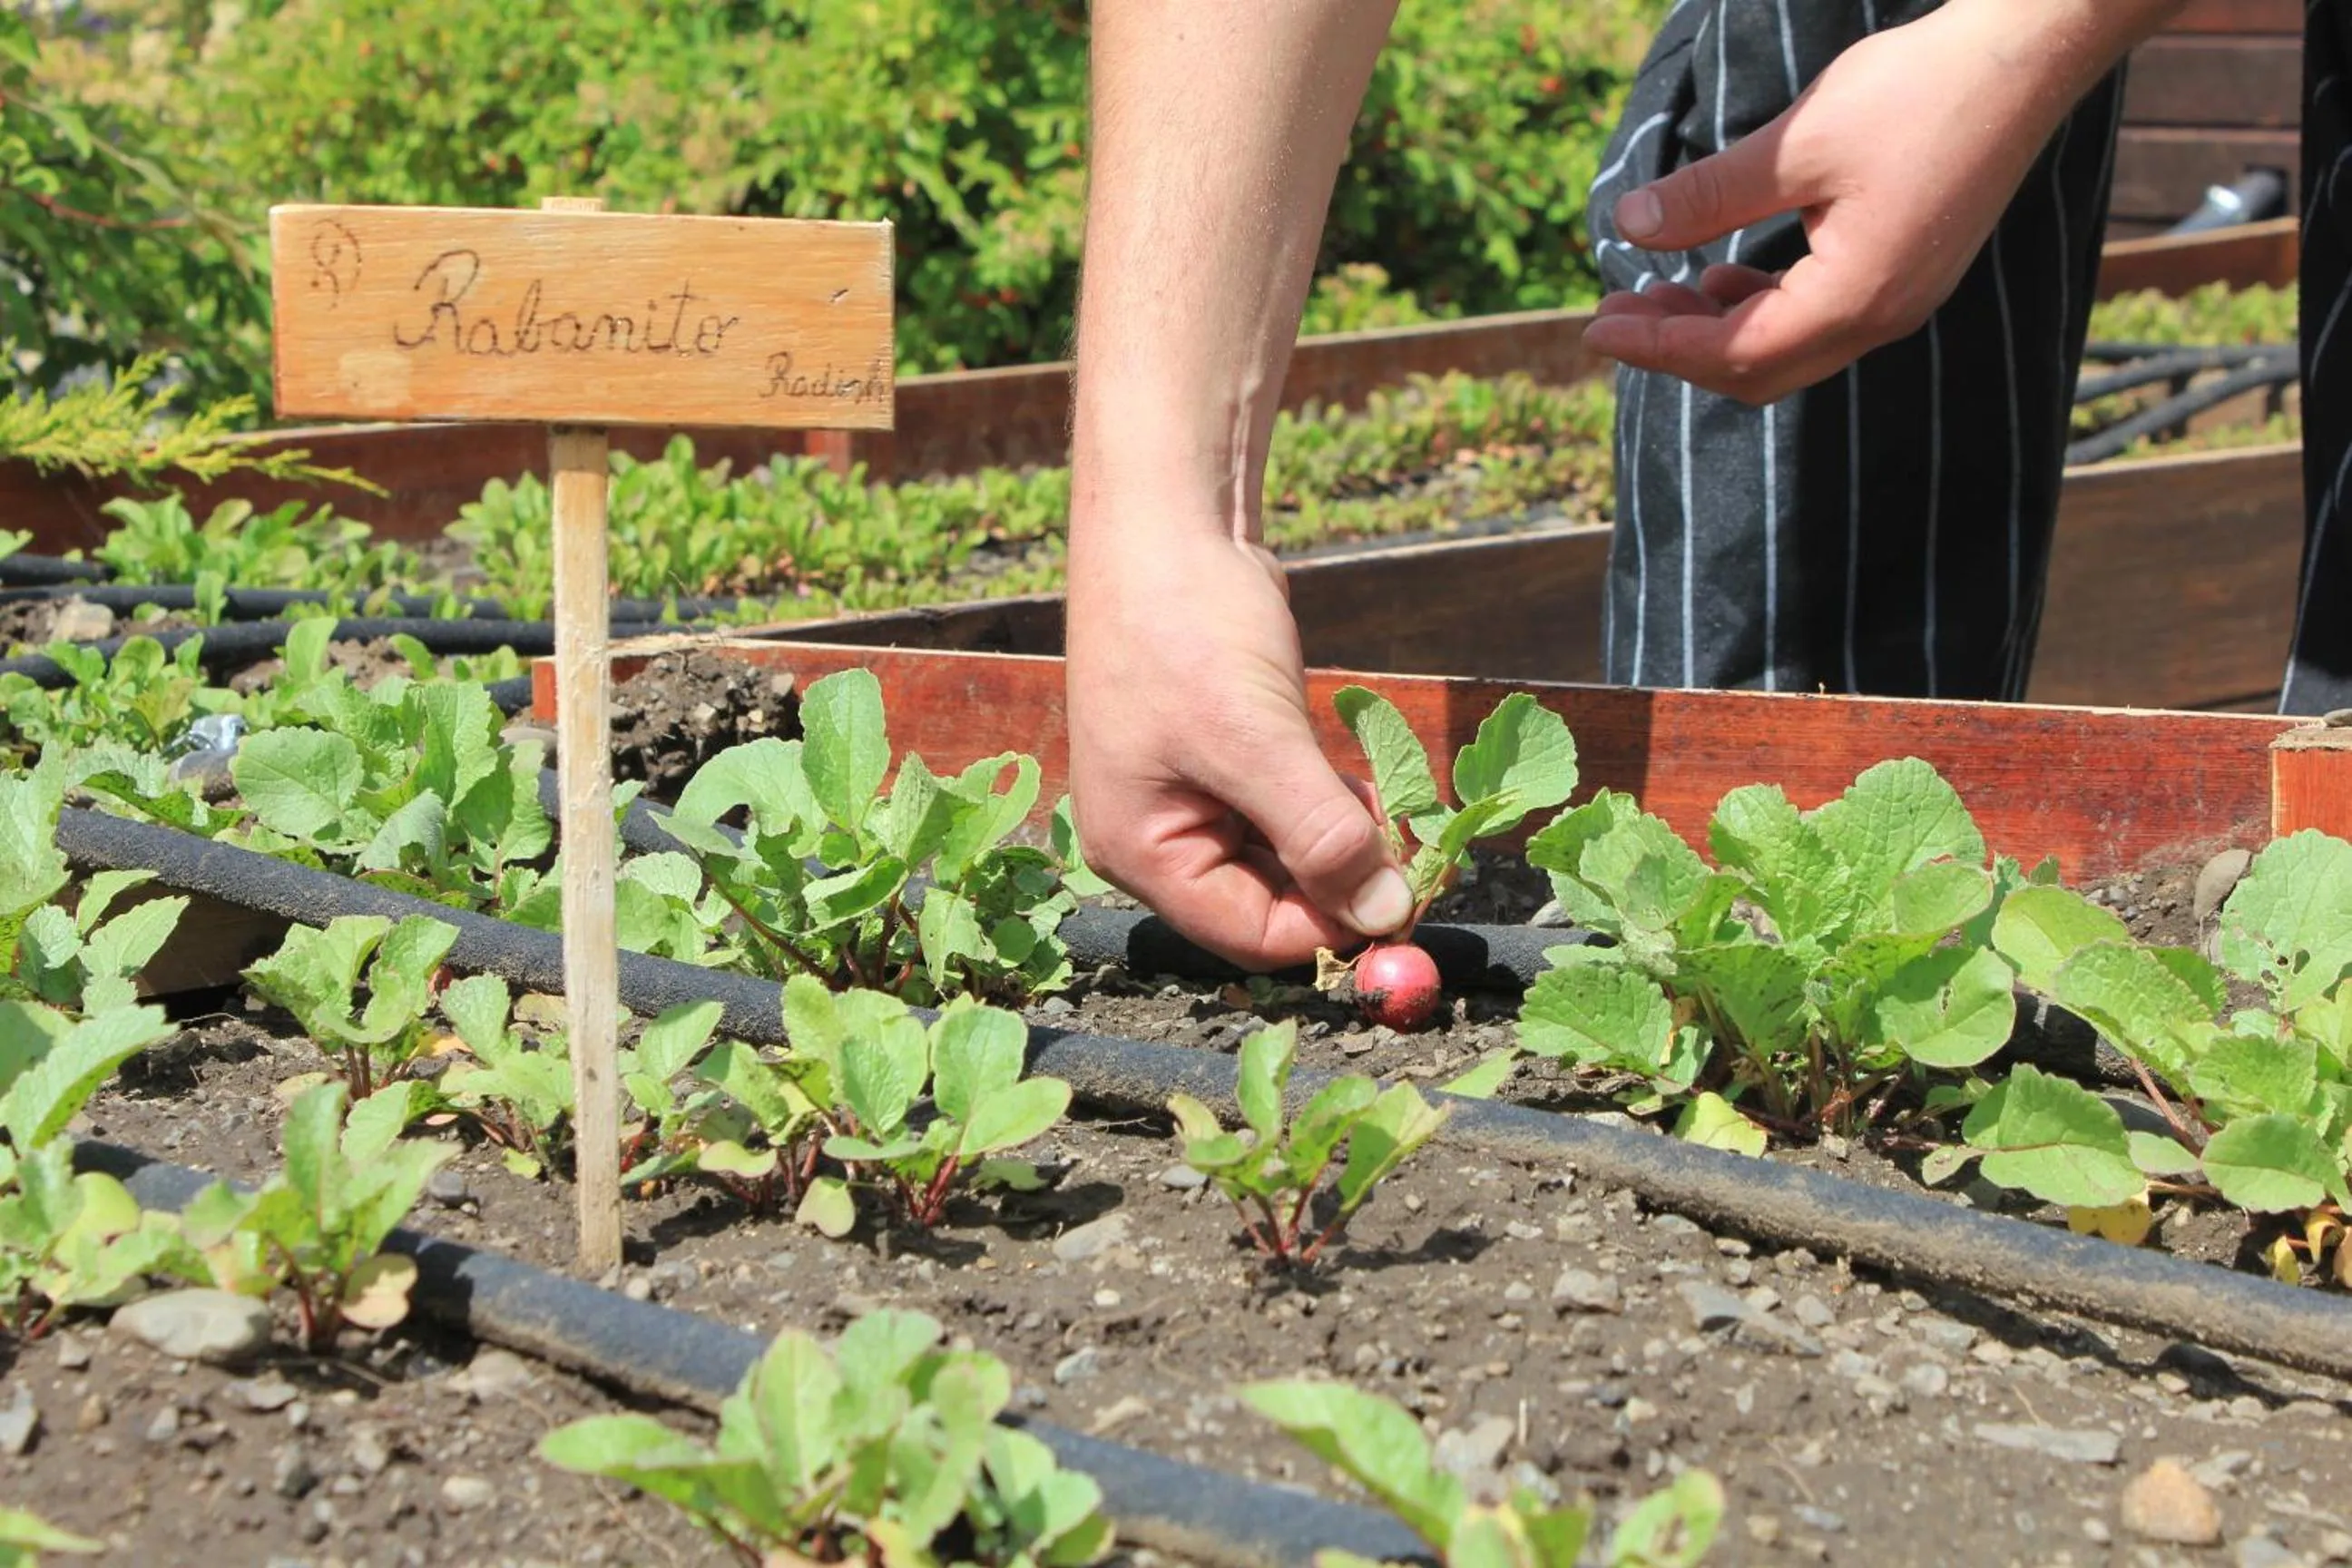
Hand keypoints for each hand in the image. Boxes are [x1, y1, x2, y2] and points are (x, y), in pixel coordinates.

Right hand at [1065, 526, 1413, 970]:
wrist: (1164, 520)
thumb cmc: (1185, 626)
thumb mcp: (1256, 739)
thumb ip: (1320, 836)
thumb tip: (1388, 915)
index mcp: (1141, 852)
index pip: (1252, 934)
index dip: (1333, 928)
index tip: (1413, 899)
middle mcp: (1160, 837)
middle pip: (1269, 904)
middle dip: (1346, 884)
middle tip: (1422, 854)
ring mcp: (1191, 796)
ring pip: (1286, 858)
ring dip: (1347, 845)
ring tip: (1401, 813)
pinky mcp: (1226, 758)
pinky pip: (1287, 812)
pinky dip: (1333, 807)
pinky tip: (1370, 785)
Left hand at [1580, 0, 2135, 402]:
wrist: (2025, 57)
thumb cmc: (1915, 93)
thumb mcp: (1795, 144)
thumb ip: (1709, 195)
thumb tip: (1630, 224)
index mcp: (1853, 298)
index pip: (1732, 354)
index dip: (1656, 346)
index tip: (1595, 326)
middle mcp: (1881, 319)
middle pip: (1758, 371)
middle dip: (1680, 348)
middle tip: (1618, 311)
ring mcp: (1902, 301)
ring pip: (1789, 349)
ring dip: (1718, 328)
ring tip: (1660, 290)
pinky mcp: (1910, 273)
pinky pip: (1820, 318)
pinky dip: (1762, 305)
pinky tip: (1724, 274)